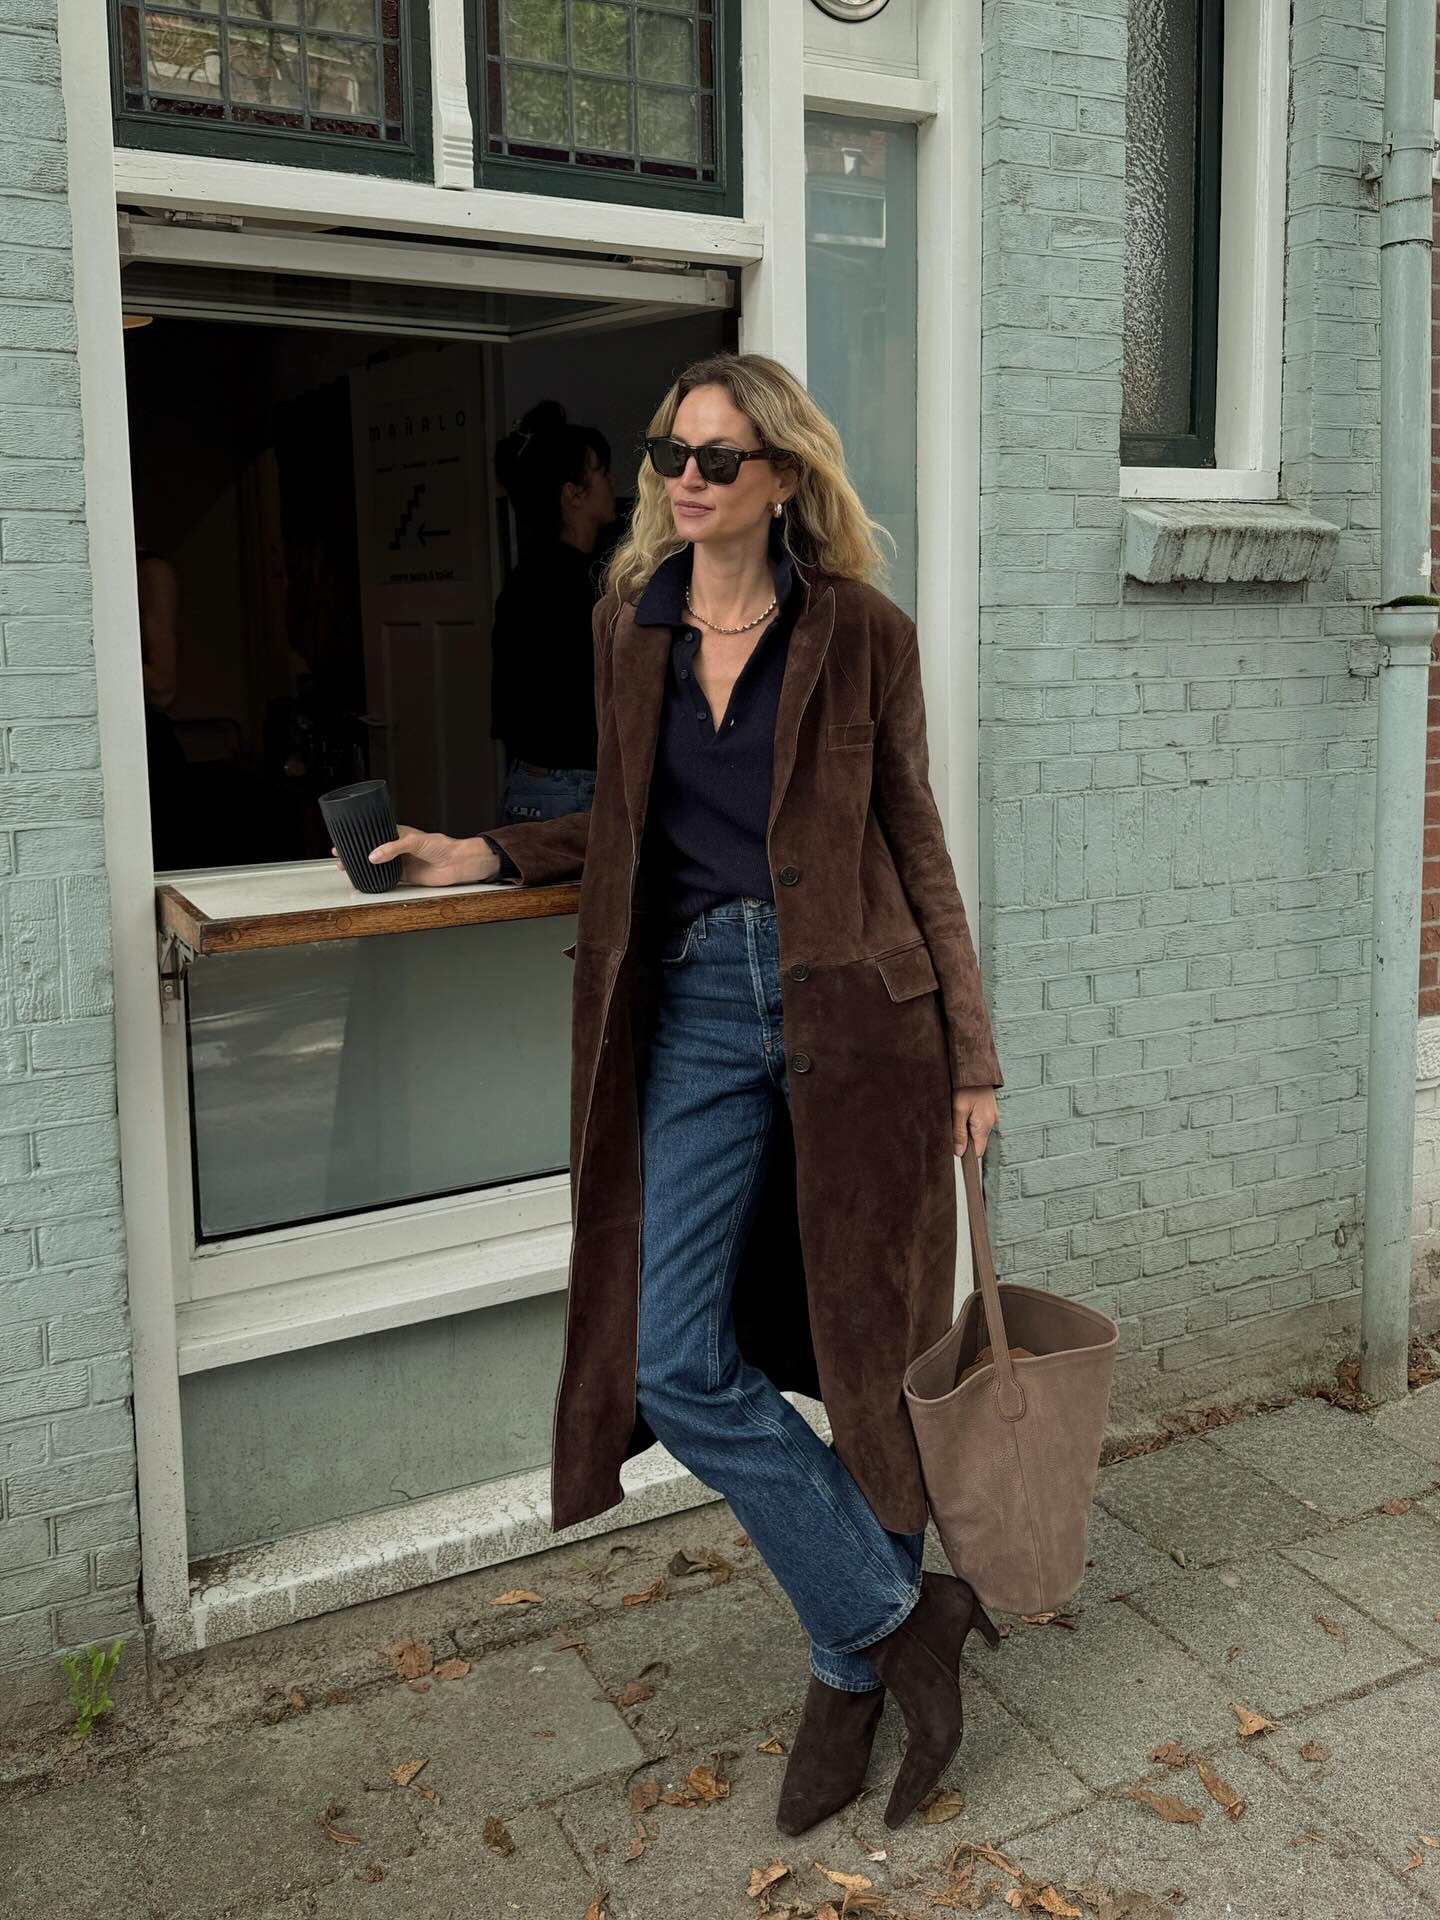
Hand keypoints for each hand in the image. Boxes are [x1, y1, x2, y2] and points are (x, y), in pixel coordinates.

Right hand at [330, 826, 499, 888]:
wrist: (456, 863)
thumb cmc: (442, 846)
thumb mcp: (414, 841)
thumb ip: (393, 848)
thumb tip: (374, 855)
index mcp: (398, 834)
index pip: (374, 834)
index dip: (360, 837)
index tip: (345, 839)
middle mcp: (397, 848)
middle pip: (372, 850)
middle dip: (356, 853)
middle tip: (339, 855)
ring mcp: (401, 862)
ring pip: (377, 865)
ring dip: (363, 867)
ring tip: (347, 868)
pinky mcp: (405, 876)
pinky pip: (386, 878)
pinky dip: (375, 880)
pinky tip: (365, 880)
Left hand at [952, 1086, 996, 1158]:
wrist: (974, 1066)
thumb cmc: (965, 1086)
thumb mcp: (958, 1110)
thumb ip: (958, 1133)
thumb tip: (959, 1152)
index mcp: (984, 1125)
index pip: (978, 1151)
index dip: (966, 1154)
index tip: (954, 1151)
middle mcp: (991, 1122)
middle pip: (977, 1142)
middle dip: (964, 1140)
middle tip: (951, 1129)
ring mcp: (991, 1115)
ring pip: (977, 1131)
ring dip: (966, 1129)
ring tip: (955, 1116)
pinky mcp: (988, 1109)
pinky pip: (979, 1122)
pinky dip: (969, 1121)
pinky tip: (961, 1111)